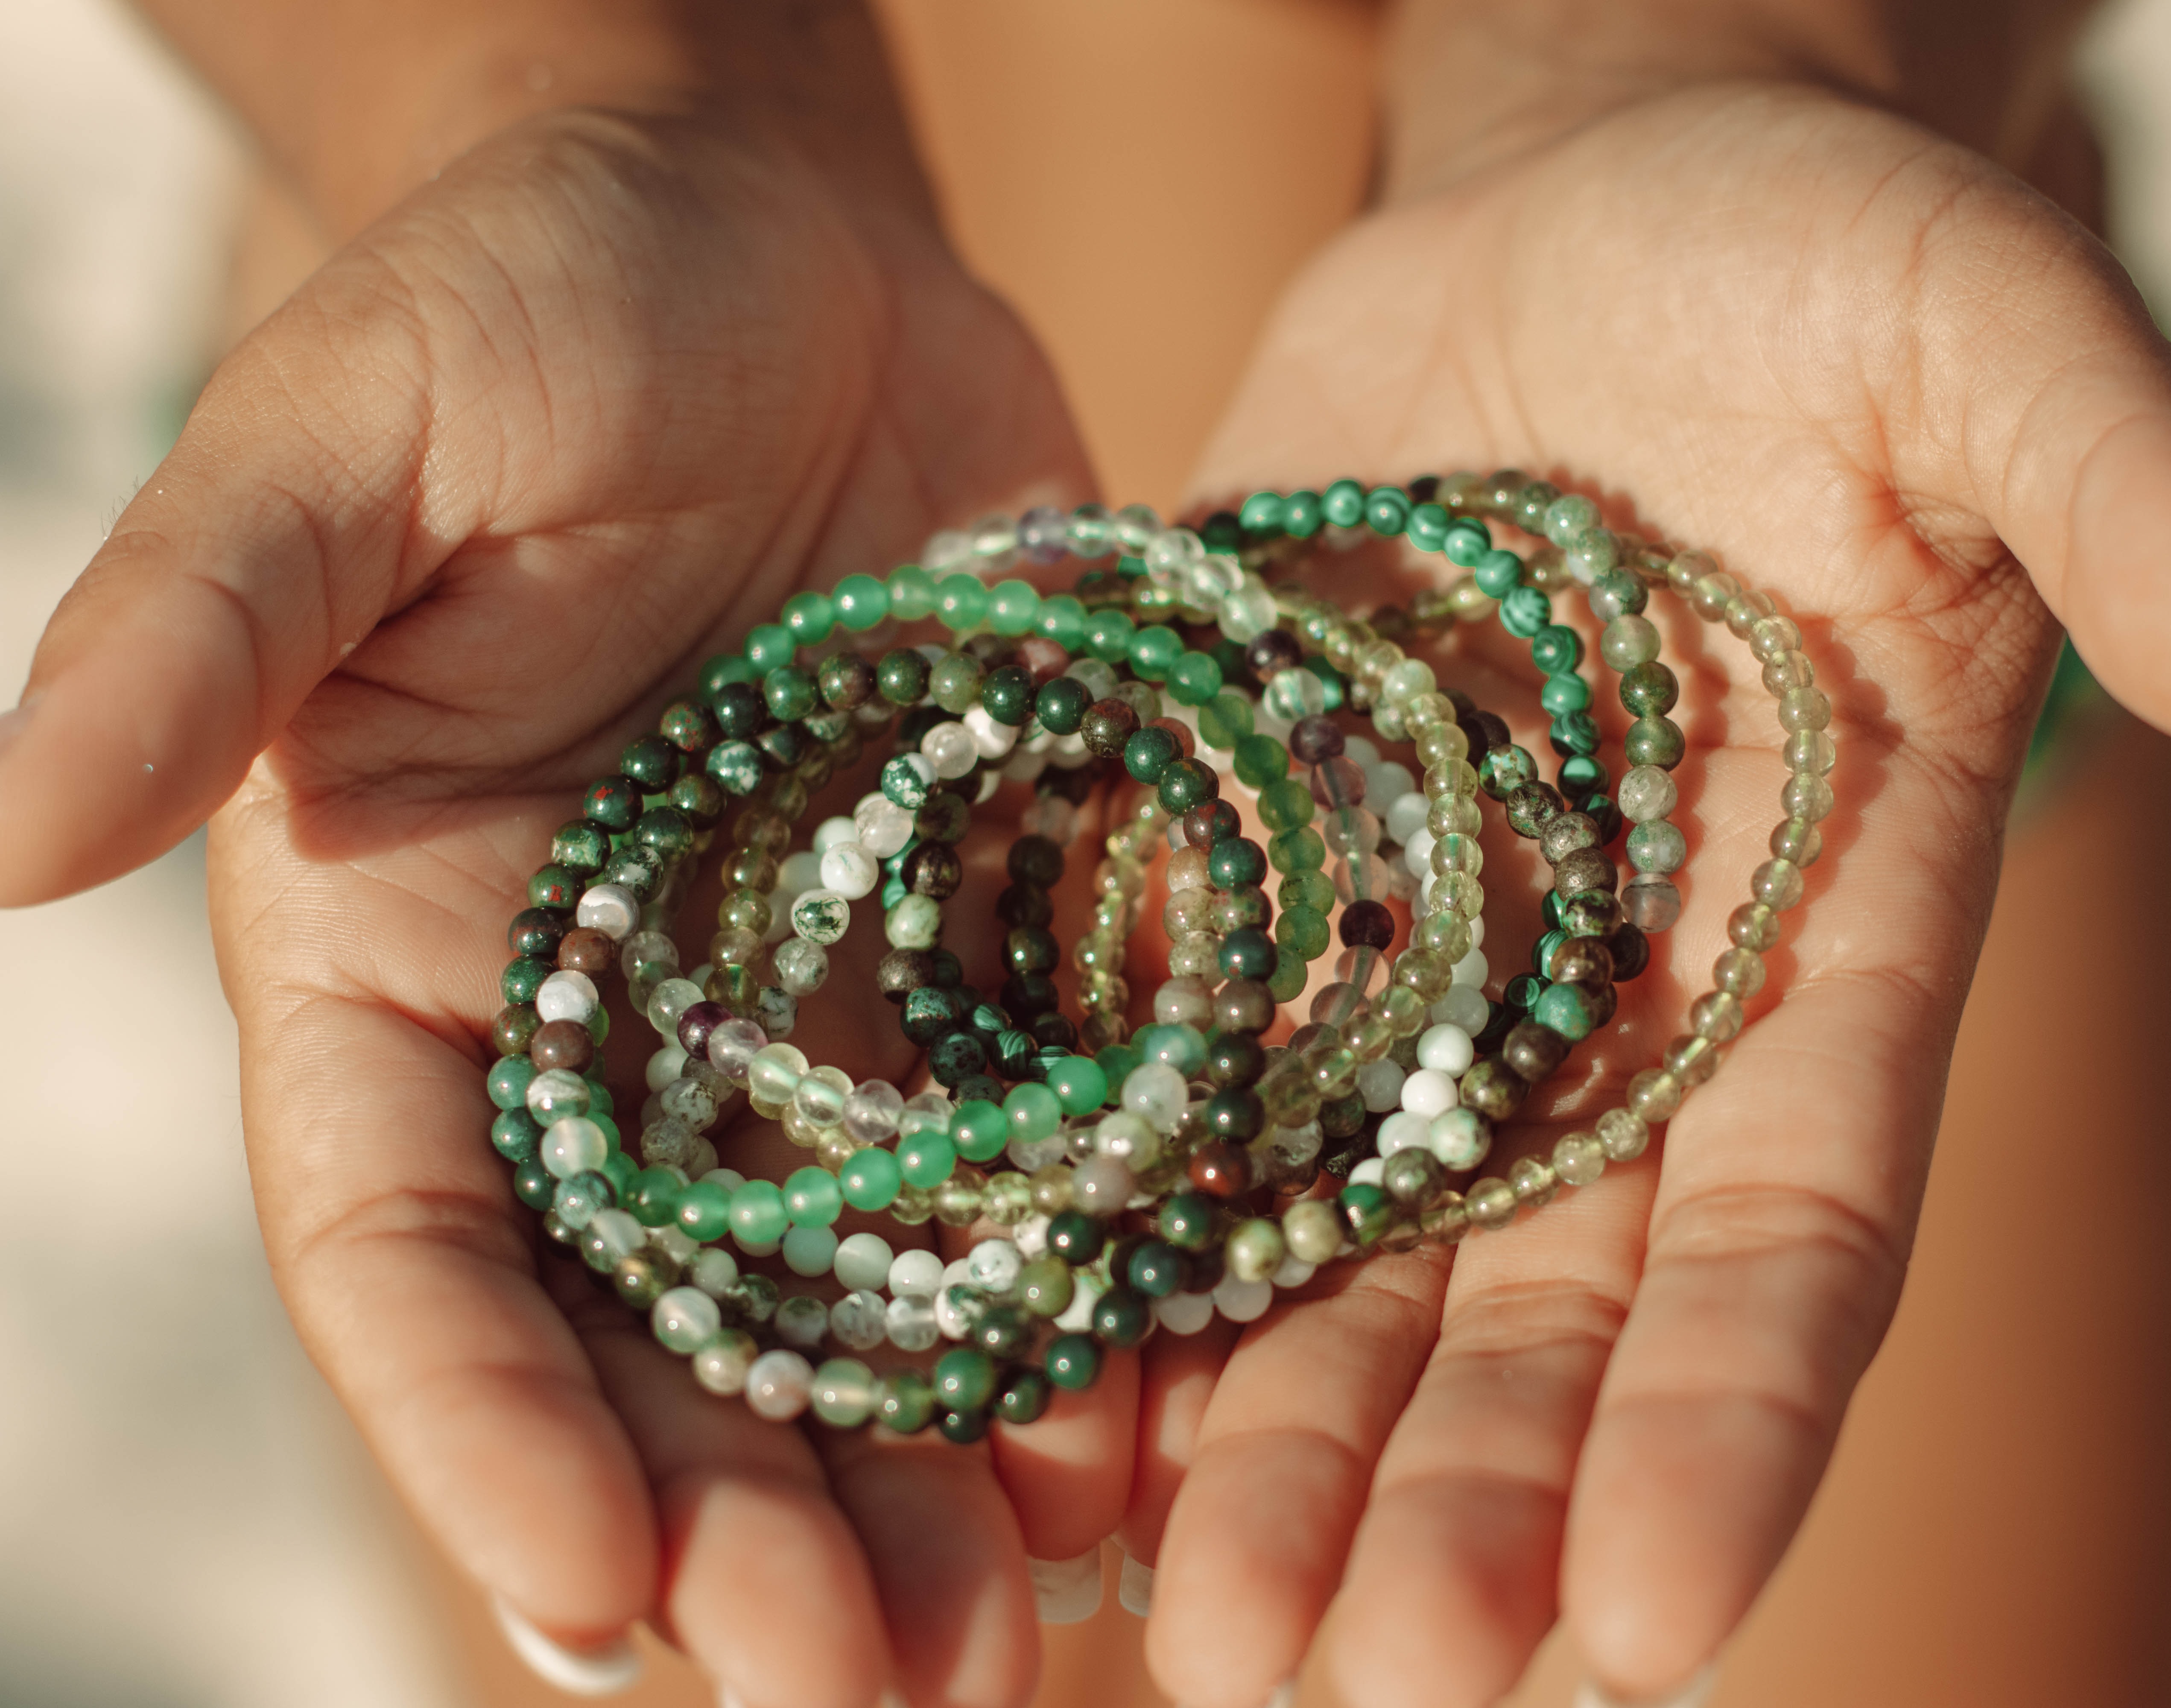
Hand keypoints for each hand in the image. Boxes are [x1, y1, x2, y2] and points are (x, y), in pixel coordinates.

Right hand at [0, 106, 1123, 1706]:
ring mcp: (812, 1008)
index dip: (484, 1439)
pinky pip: (1039, 1165)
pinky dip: (1091, 1305)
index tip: (589, 1594)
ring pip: (853, 1311)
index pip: (420, 1263)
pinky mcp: (987, 943)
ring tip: (1014, 1633)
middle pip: (652, 1344)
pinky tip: (1159, 1423)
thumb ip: (199, 636)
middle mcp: (612, 1035)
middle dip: (741, 1530)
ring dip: (924, 1484)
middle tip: (857, 1683)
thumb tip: (3, 835)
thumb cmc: (521, 302)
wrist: (772, 241)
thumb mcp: (343, 441)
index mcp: (414, 972)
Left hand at [1133, 80, 2170, 1707]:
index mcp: (1824, 938)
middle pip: (1547, 1307)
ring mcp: (1425, 957)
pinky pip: (1181, 1091)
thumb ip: (2132, 494)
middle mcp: (1623, 1001)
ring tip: (1182, 1628)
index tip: (1651, 1621)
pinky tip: (1039, 1404)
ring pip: (1349, 1258)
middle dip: (1468, 1499)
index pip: (1795, 1233)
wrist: (1589, 216)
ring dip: (1272, 1447)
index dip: (1728, 1425)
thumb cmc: (1816, 261)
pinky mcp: (1256, 873)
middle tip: (1371, 1675)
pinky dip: (1117, 1246)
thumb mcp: (1986, 328)